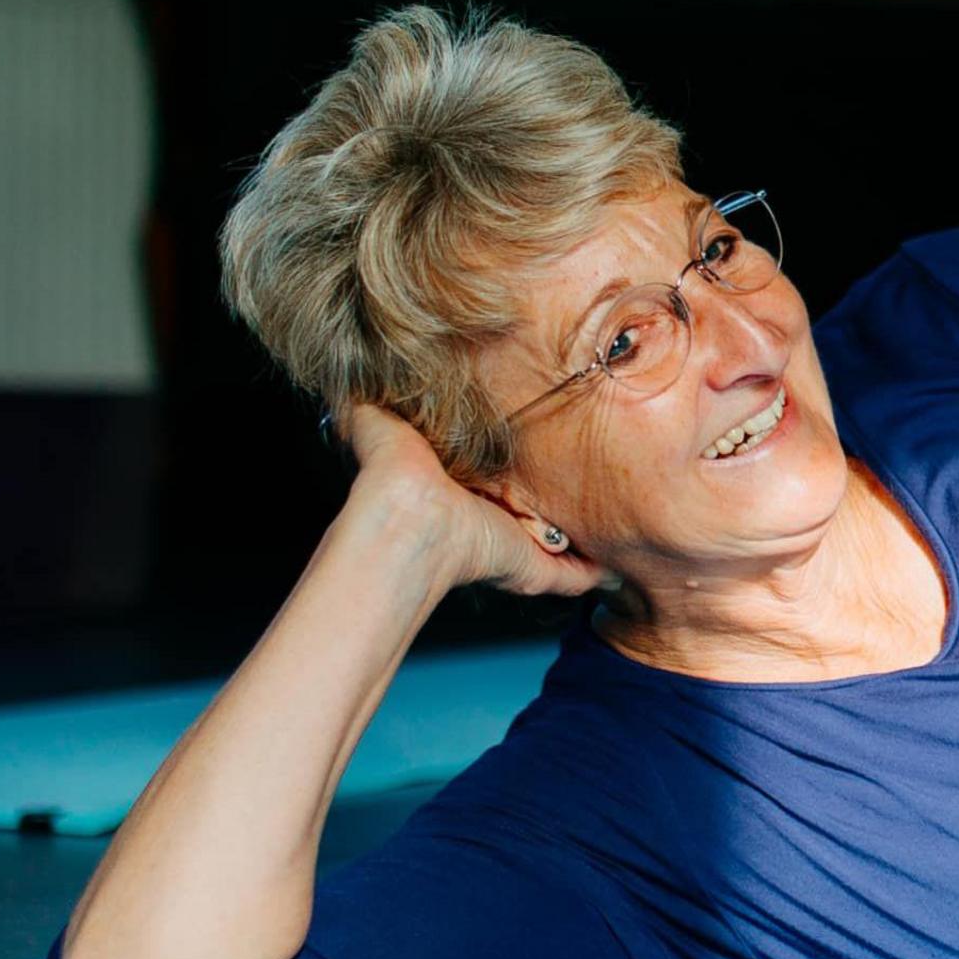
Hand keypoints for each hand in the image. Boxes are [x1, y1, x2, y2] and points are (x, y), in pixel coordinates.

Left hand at [331, 400, 609, 597]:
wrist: (410, 521)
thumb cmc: (393, 475)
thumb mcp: (378, 427)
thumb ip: (366, 409)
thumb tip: (340, 383)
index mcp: (457, 491)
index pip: (487, 479)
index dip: (506, 463)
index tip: (534, 440)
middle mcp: (486, 522)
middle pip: (526, 513)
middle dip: (552, 499)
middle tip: (583, 470)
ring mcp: (514, 550)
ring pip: (556, 544)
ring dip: (580, 534)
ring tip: (612, 512)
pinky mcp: (535, 569)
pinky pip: (574, 576)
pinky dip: (597, 572)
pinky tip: (618, 562)